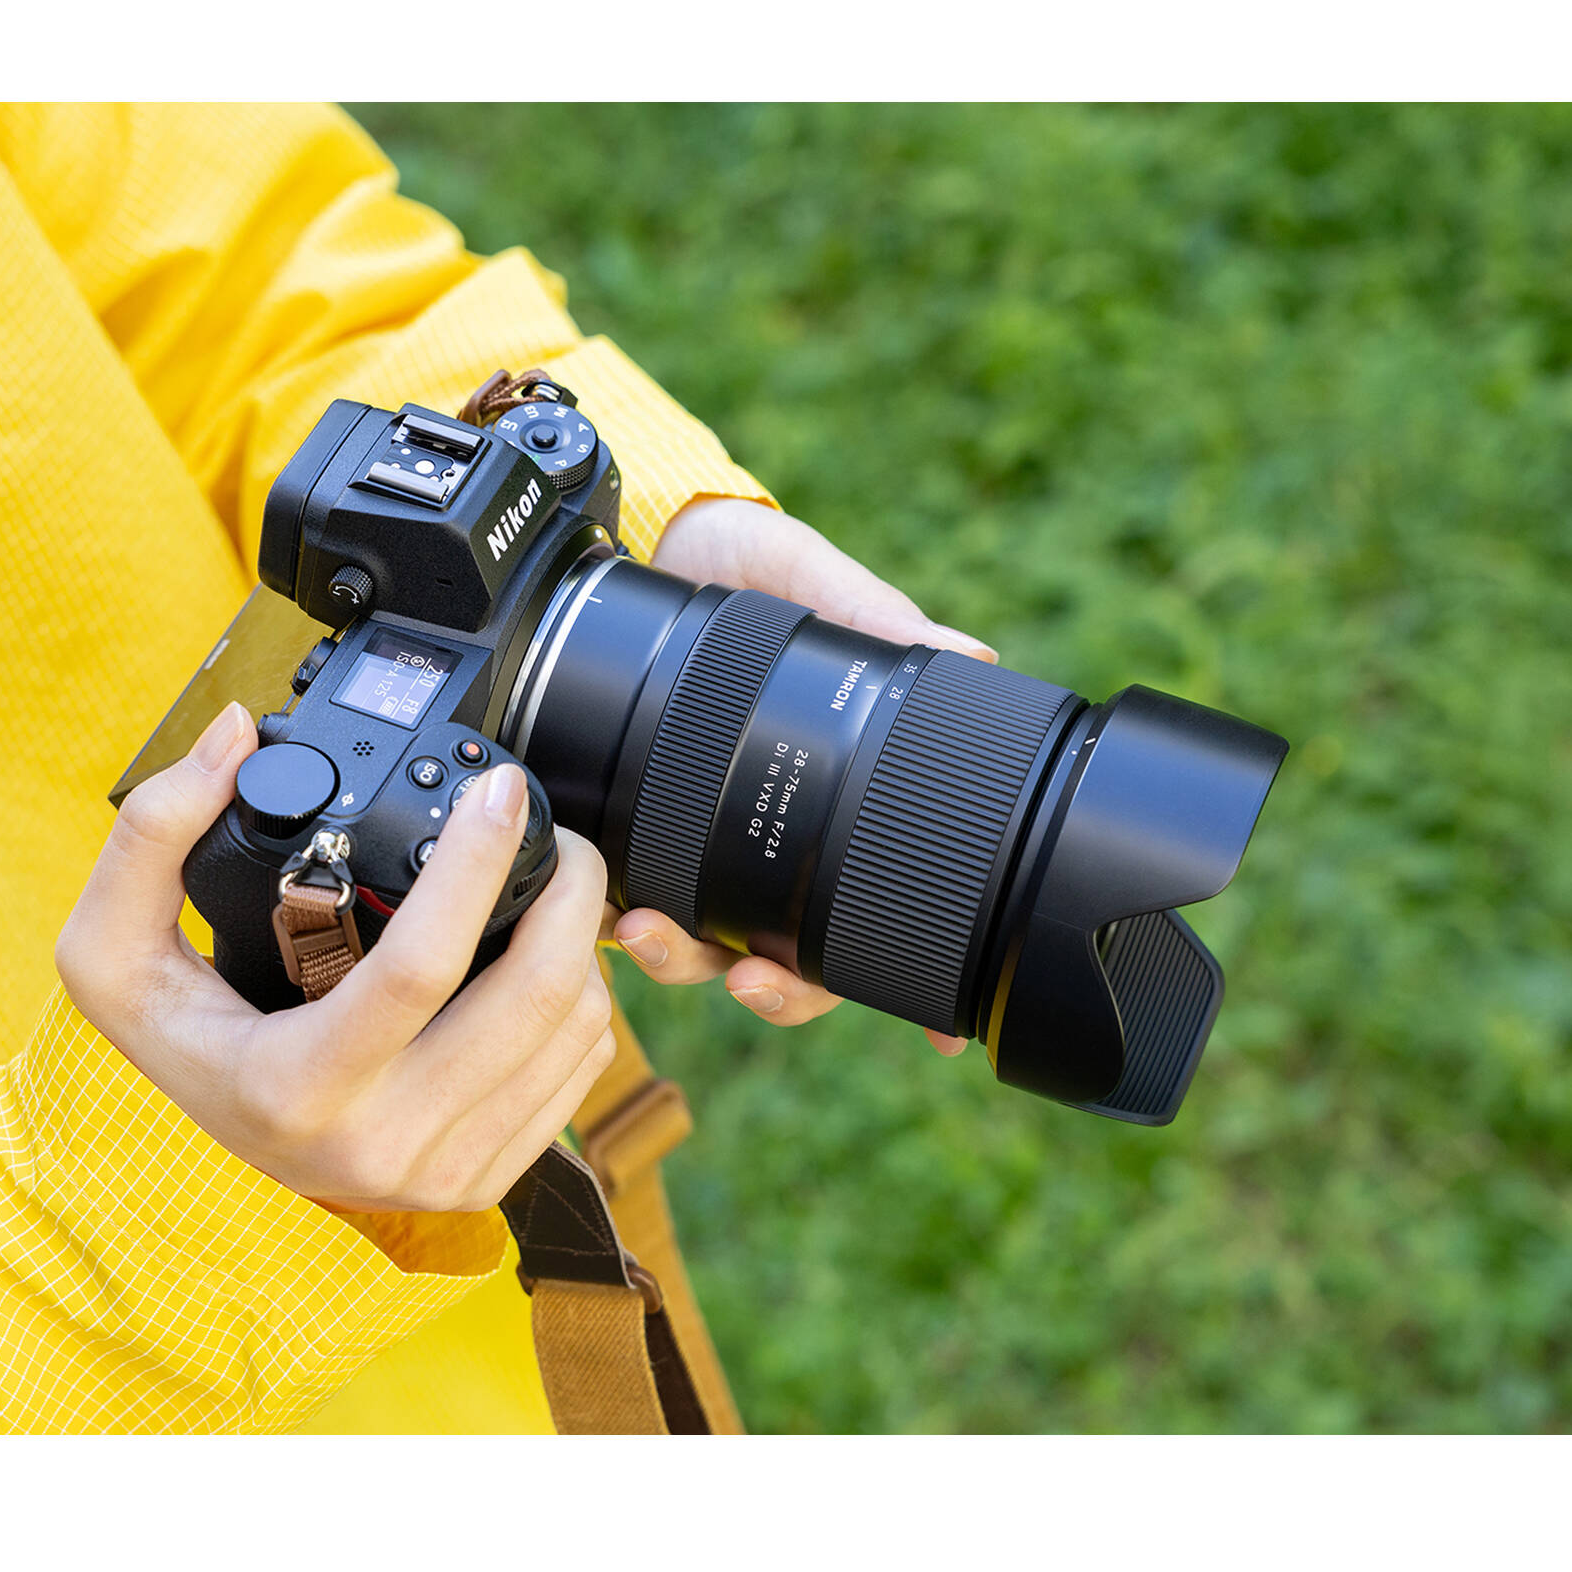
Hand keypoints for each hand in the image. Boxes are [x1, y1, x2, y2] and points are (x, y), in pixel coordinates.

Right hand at [58, 704, 614, 1211]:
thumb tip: (233, 733)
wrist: (221, 1163)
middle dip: (567, 887)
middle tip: (551, 827)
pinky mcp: (490, 1179)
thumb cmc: (181, 1041)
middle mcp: (381, 1143)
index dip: (476, 864)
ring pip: (574, 1030)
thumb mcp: (113, 950)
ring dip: (581, 937)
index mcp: (297, 1087)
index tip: (498, 789)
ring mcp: (444, 1172)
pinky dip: (583, 997)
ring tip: (548, 884)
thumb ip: (151, 833)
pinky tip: (544, 957)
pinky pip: (585, 1070)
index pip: (418, 967)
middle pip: (531, 997)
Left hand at [610, 497, 998, 1056]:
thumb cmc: (741, 563)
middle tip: (748, 979)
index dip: (909, 987)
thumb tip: (971, 654)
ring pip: (693, 950)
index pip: (873, 916)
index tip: (937, 1034)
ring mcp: (682, 846)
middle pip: (783, 962)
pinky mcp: (612, 829)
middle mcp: (757, 842)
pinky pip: (603, 902)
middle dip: (772, 990)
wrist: (640, 537)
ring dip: (678, 963)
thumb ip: (875, 617)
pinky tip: (600, 910)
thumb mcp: (807, 577)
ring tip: (650, 931)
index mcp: (825, 802)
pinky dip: (600, 921)